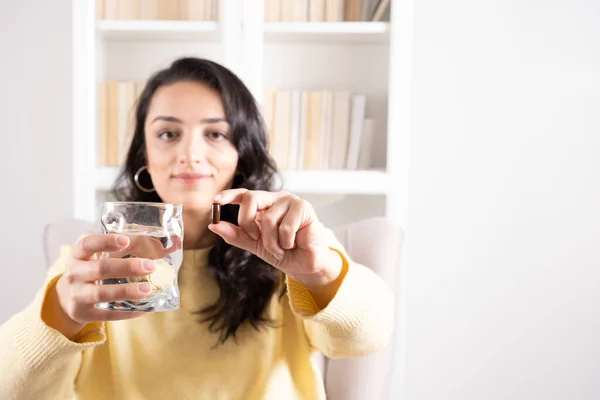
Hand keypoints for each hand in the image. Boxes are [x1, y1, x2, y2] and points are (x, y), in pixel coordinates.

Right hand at [45, 234, 158, 338]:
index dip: (106, 241)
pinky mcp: (83, 313)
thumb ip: (122, 249)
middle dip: (127, 267)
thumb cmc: (91, 270)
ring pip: (102, 293)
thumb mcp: (96, 256)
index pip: (88, 244)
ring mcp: (77, 295)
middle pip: (101, 269)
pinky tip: (143, 309)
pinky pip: (107, 314)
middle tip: (151, 266)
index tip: (126, 240)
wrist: (67, 297)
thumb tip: (166, 246)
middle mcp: (74, 273)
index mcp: (78, 254)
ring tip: (148, 289)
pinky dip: (126, 312)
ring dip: (126, 291)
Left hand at [208, 189, 344, 307]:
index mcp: (264, 204)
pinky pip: (285, 227)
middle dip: (247, 222)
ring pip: (268, 219)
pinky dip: (285, 242)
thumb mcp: (255, 244)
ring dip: (271, 242)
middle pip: (251, 198)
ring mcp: (291, 201)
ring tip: (281, 248)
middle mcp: (276, 198)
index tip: (215, 201)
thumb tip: (213, 225)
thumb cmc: (283, 251)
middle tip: (255, 239)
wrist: (305, 265)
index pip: (244, 194)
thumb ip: (236, 235)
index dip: (230, 195)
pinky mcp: (304, 208)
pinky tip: (293, 244)